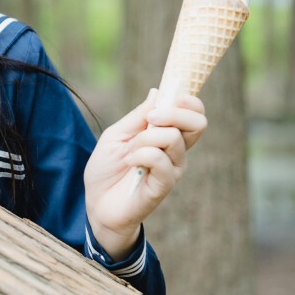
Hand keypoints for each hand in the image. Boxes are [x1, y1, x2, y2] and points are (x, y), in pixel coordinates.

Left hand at [84, 90, 206, 259]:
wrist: (96, 202)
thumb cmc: (107, 169)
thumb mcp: (116, 134)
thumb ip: (138, 116)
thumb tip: (158, 91)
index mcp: (167, 135)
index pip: (194, 114)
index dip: (188, 100)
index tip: (172, 96)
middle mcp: (176, 151)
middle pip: (198, 123)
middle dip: (173, 113)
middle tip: (150, 119)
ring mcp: (172, 168)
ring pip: (173, 137)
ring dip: (146, 137)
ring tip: (129, 151)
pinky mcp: (164, 184)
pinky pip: (159, 158)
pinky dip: (140, 155)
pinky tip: (130, 164)